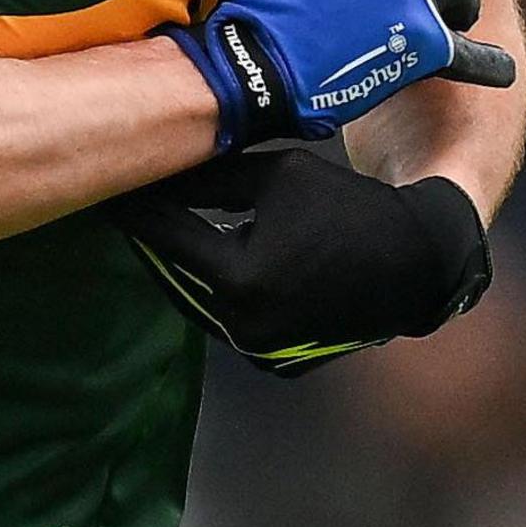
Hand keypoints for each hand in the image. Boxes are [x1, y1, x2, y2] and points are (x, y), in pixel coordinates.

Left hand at [111, 146, 490, 375]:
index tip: (107, 183)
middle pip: (174, 273)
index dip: (136, 206)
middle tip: (122, 201)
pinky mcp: (275, 361)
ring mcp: (259, 351)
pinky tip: (195, 260)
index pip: (167, 235)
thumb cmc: (348, 205)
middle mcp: (245, 327)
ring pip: (197, 300)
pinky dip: (211, 291)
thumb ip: (209, 178)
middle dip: (151, 236)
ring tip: (153, 227)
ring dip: (177, 265)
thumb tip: (156, 165)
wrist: (417, 258)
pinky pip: (227, 320)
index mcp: (242, 280)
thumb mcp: (274, 177)